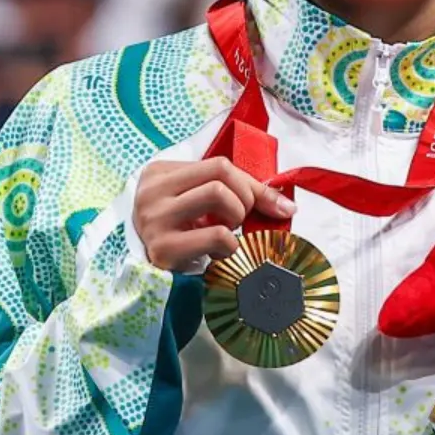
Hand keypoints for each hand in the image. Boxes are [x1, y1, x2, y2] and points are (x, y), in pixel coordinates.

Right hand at [132, 157, 295, 273]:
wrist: (147, 270)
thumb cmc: (181, 231)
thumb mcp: (201, 203)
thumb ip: (240, 193)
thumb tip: (288, 207)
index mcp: (160, 172)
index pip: (220, 164)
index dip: (249, 185)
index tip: (263, 205)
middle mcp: (152, 191)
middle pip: (221, 177)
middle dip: (244, 201)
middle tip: (237, 222)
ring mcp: (153, 219)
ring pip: (218, 195)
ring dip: (235, 220)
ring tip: (224, 234)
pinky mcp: (162, 248)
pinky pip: (216, 235)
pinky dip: (229, 246)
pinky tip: (216, 253)